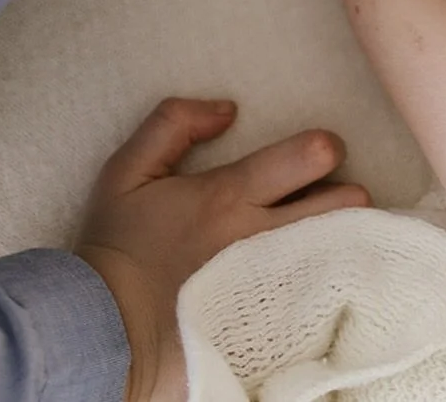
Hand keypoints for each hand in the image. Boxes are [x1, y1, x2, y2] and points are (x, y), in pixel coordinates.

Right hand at [76, 96, 370, 401]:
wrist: (96, 334)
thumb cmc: (113, 250)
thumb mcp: (126, 172)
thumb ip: (173, 124)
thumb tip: (228, 109)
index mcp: (229, 196)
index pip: (308, 156)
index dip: (326, 147)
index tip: (321, 155)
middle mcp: (258, 239)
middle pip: (343, 205)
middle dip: (349, 194)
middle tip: (334, 198)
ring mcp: (268, 289)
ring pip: (339, 253)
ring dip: (344, 240)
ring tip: (331, 240)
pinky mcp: (266, 330)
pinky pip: (319, 305)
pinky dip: (326, 291)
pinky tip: (317, 288)